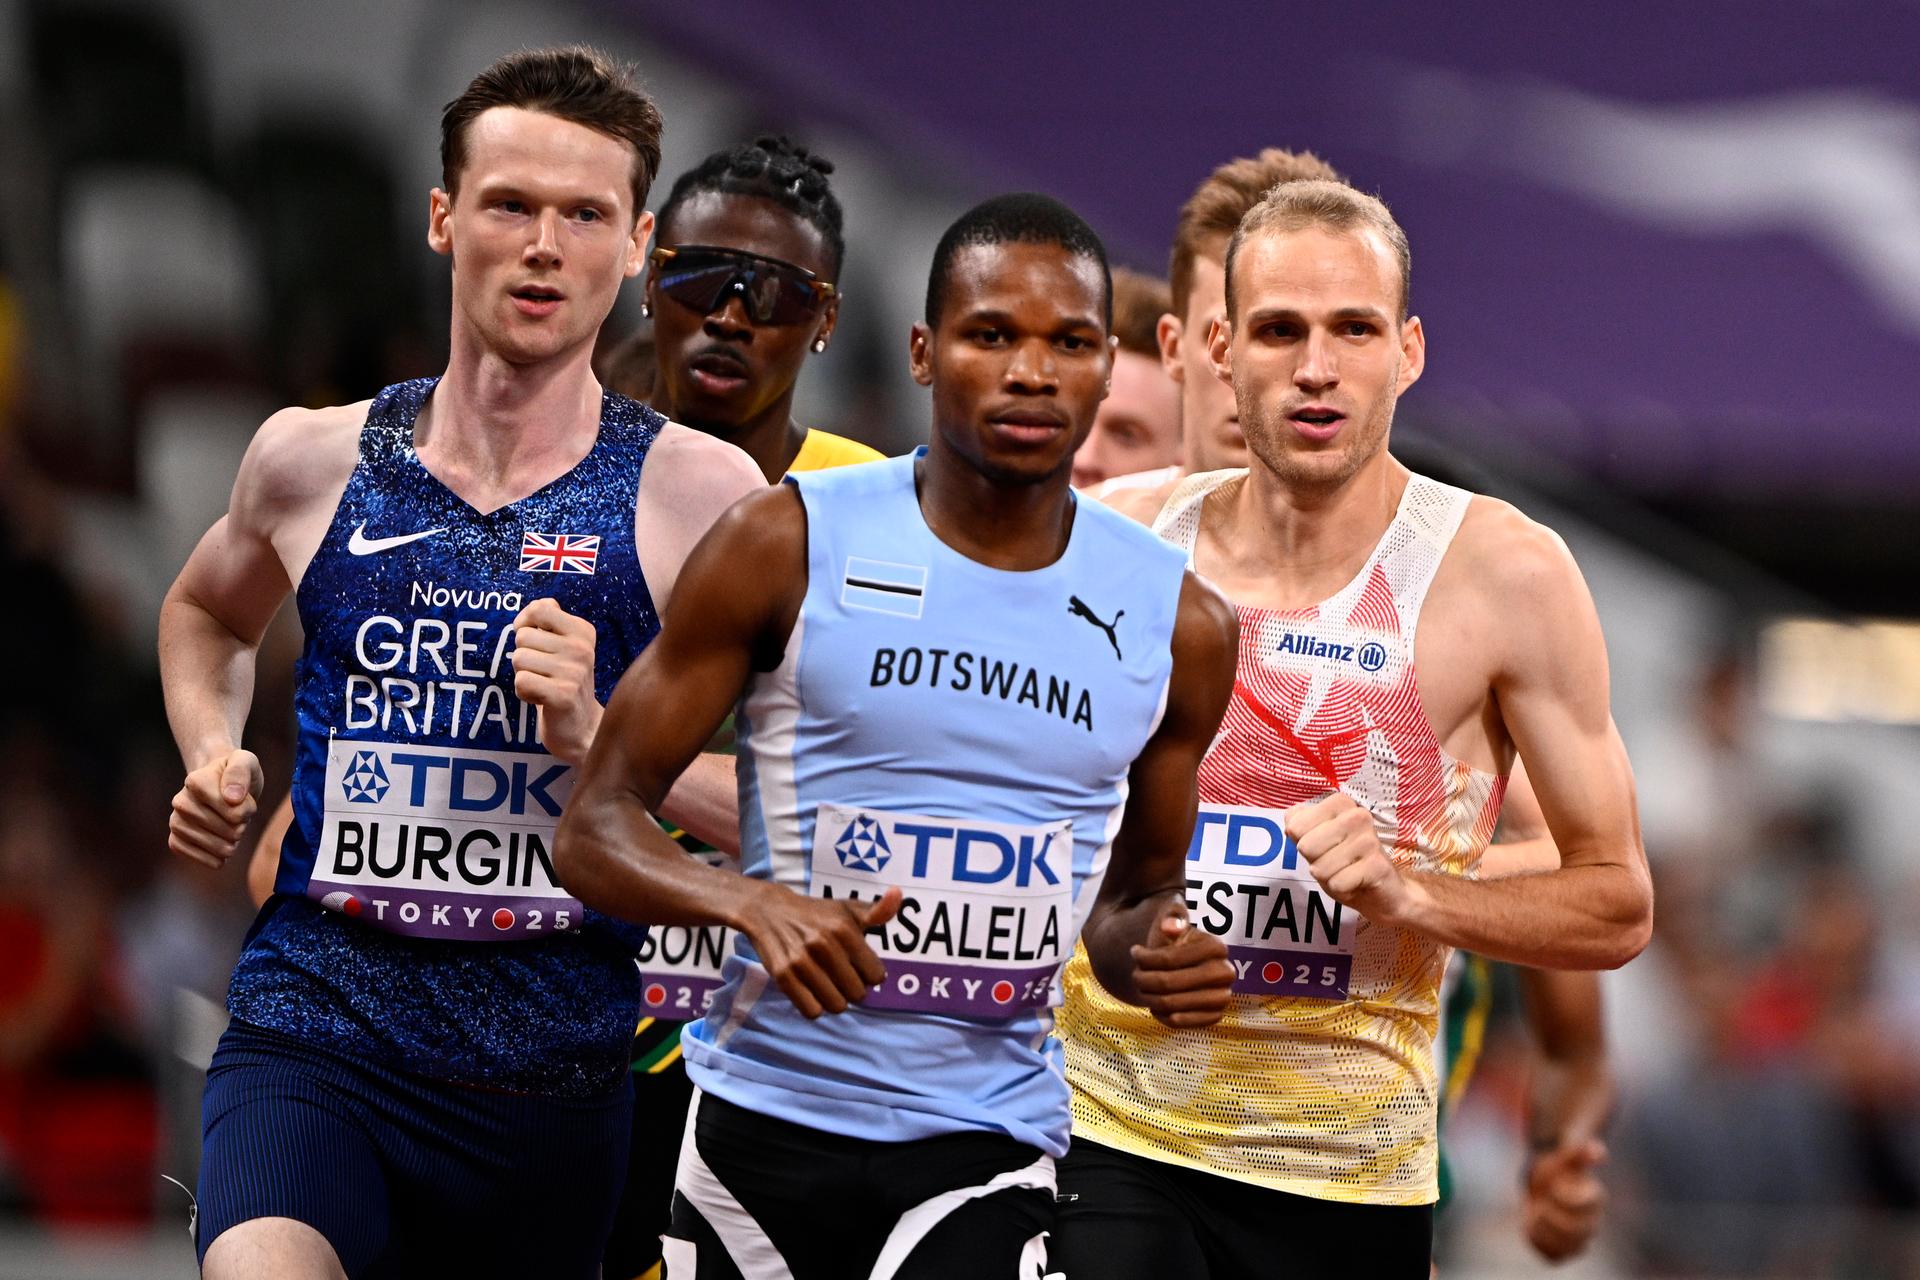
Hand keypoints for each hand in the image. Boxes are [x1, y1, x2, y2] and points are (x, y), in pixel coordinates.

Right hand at [169, 748, 262, 867]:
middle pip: (229, 831)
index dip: (248, 808)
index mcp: (195, 781)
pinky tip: (221, 848)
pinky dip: (218, 858)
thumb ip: (241, 771)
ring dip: (233, 842)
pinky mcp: (175, 841)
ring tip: (230, 826)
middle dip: (241, 825)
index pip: (235, 812)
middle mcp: (180, 802)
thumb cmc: (236, 774)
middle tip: (237, 813)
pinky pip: (201, 860)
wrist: (220, 785)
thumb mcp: (246, 762)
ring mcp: (176, 822)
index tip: (242, 797)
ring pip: (218, 848)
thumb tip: (232, 798)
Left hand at [512, 598, 601, 764]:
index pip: (540, 608)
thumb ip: (551, 619)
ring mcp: (574, 672)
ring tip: (543, 684)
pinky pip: (521, 682)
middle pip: (522, 637)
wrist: (583, 727)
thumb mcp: (567, 645)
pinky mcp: (562, 695)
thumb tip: (535, 607)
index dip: (525, 622)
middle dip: (524, 655)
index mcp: (583, 631)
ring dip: (524, 675)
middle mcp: (582, 648)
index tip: (532, 639)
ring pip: (518, 659)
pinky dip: (524, 694)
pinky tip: (542, 699)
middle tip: (544, 671)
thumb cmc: (566, 681)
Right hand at [739, 884, 903, 1017]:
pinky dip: (815, 1007)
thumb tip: (898, 894)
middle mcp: (823, 944)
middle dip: (854, 989)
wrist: (769, 911)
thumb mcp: (847, 909)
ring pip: (836, 1006)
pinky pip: (811, 1011)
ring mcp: (801, 961)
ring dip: (835, 1001)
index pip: (876, 975)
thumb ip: (878, 911)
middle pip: (857, 994)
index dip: (871, 976)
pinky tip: (812, 992)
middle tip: (843, 978)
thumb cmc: (816, 914)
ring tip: (829, 986)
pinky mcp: (783, 975)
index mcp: (843, 928)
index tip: (861, 968)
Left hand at [1130, 902, 1234, 1027]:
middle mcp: (1225, 973)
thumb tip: (1170, 927)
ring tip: (1143, 988)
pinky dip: (1162, 1015)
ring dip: (1149, 998)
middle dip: (1144, 980)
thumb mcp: (1172, 917)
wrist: (1185, 962)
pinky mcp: (1214, 1016)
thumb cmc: (1175, 937)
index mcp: (1216, 947)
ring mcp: (1222, 996)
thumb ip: (1172, 916)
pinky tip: (1156, 1004)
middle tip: (1134, 975)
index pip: (1169, 959)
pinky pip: (1180, 1023)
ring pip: (1172, 1005)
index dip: (1145, 958)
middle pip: (1168, 983)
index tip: (1134, 952)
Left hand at [1284, 793, 1413, 925]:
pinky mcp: (1376, 865)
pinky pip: (1337, 883)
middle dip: (1315, 862)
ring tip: (1346, 872)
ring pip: (1320, 868)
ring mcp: (1369, 840)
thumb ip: (1299, 825)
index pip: (1295, 826)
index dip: (1303, 844)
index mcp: (1341, 803)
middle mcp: (1358, 815)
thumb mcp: (1316, 841)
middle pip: (1305, 847)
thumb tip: (1291, 819)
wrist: (1383, 891)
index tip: (1325, 846)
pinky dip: (1342, 889)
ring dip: (1329, 877)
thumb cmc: (1345, 862)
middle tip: (1336, 862)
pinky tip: (1357, 882)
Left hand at [1523, 1137, 1606, 1261]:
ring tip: (1533, 1217)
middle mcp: (1591, 1221)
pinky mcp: (1563, 1249)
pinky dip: (1540, 1245)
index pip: (1587, 1205)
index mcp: (1594, 1198)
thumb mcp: (1564, 1158)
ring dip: (1547, 1234)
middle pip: (1580, 1231)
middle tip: (1539, 1206)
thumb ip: (1579, 1153)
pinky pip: (1554, 1257)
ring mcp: (1578, 1238)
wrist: (1543, 1185)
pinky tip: (1529, 1228)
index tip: (1552, 1188)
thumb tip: (1598, 1150)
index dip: (1566, 1198)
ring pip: (1570, 1248)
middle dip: (1554, 1219)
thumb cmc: (1556, 1170)